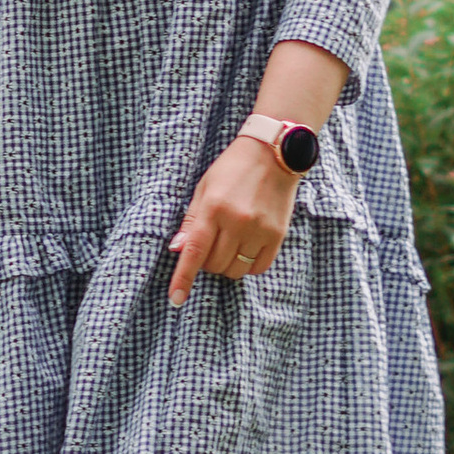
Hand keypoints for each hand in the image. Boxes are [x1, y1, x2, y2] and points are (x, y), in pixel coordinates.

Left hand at [167, 137, 298, 304]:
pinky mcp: (278, 235)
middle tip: (211, 244)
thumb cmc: (232, 169)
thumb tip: (177, 249)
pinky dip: (248, 266)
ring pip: (235, 270)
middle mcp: (237, 222)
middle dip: (206, 263)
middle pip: (214, 265)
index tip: (175, 299)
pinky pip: (259, 268)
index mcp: (213, 208)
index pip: (193, 251)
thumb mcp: (204, 188)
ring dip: (226, 265)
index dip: (183, 278)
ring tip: (229, 243)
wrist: (273, 153)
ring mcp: (259, 230)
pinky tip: (246, 249)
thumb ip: (191, 220)